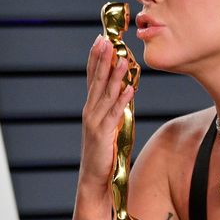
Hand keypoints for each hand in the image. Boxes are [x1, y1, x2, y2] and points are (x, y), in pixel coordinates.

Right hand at [79, 35, 133, 186]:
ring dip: (114, 76)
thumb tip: (126, 90)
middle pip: (96, 81)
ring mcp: (95, 123)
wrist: (95, 179)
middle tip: (105, 40)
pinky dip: (122, 100)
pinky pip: (115, 114)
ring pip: (106, 94)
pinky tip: (129, 87)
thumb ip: (114, 108)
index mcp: (91, 108)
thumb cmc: (105, 153)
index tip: (100, 40)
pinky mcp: (103, 135)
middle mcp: (90, 112)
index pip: (93, 78)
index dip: (96, 59)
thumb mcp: (110, 126)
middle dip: (102, 59)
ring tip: (122, 58)